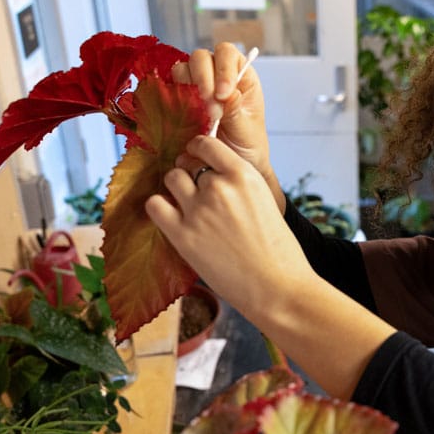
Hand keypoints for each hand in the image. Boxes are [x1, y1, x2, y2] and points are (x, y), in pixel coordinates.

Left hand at [146, 135, 312, 319]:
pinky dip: (160, 208)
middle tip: (198, 194)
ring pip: (171, 179)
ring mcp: (198, 210)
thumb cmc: (278, 252)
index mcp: (244, 175)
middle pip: (188, 164)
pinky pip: (155, 206)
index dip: (198, 150)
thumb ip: (240, 184)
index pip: (206, 144)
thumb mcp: (266, 202)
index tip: (198, 160)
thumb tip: (212, 175)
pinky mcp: (182, 236)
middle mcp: (219, 187)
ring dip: (176, 189)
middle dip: (190, 175)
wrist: (278, 289)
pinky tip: (173, 220)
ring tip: (188, 208)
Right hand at [172, 44, 282, 209]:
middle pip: (202, 57)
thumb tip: (227, 93)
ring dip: (189, 85)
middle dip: (204, 78)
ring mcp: (195, 86)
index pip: (228, 55)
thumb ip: (236, 112)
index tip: (224, 95)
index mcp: (241, 76)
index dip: (224, 69)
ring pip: (183, 68)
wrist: (231, 166)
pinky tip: (184, 114)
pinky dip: (172, 95)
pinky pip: (169, 87)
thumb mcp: (246, 132)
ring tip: (202, 113)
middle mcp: (217, 75)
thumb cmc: (246, 147)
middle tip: (211, 107)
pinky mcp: (179, 99)